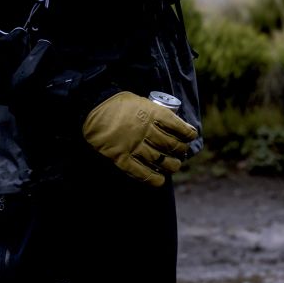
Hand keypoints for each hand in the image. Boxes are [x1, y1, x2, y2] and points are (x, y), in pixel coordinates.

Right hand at [82, 91, 198, 186]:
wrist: (92, 108)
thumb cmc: (118, 103)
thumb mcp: (141, 101)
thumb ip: (154, 112)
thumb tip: (171, 123)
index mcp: (152, 113)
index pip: (177, 126)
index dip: (187, 133)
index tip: (191, 136)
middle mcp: (146, 130)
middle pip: (170, 144)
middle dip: (180, 150)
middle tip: (182, 152)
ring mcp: (134, 145)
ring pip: (159, 159)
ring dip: (171, 165)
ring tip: (174, 165)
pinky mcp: (121, 157)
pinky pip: (139, 171)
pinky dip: (152, 178)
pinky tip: (160, 180)